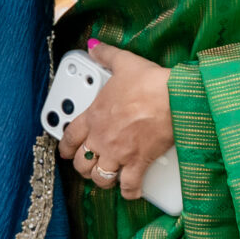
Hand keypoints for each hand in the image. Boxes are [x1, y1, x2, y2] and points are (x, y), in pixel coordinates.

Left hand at [61, 38, 174, 199]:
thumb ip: (106, 55)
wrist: (173, 97)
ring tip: (107, 178)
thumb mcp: (125, 62)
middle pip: (82, 162)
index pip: (70, 137)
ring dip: (102, 180)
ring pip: (100, 177)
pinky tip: (131, 192)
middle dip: (83, 166)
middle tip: (89, 164)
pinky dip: (129, 192)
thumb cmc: (149, 81)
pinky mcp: (138, 163)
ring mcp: (119, 153)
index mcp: (95, 115)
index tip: (66, 152)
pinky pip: (128, 186)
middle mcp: (102, 137)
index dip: (66, 147)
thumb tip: (94, 46)